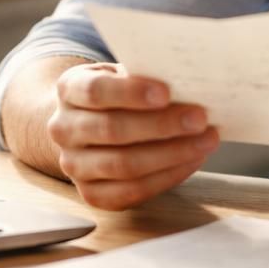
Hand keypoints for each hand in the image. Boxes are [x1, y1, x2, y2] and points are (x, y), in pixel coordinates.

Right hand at [47, 62, 219, 209]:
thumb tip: (188, 84)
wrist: (88, 123)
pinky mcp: (91, 194)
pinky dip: (167, 176)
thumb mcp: (122, 74)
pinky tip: (192, 160)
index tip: (166, 93)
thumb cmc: (117, 93)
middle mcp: (63, 128)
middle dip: (162, 125)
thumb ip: (145, 75)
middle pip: (112, 130)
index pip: (95, 91)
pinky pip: (132, 191)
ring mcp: (73, 165)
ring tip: (205, 141)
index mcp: (69, 89)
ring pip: (123, 165)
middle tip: (200, 119)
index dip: (131, 93)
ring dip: (171, 153)